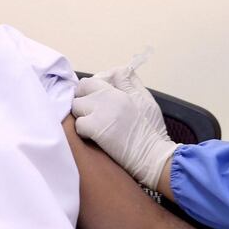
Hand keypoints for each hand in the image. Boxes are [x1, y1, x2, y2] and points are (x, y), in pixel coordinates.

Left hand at [72, 66, 178, 188]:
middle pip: (82, 87)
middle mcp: (109, 97)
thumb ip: (129, 84)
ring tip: (95, 124)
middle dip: (84, 98)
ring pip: (76, 106)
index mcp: (121, 90)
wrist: (152, 156)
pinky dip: (83, 131)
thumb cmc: (151, 131)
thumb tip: (116, 72)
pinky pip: (78, 124)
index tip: (96, 99)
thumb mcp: (146, 100)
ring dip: (82, 115)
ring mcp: (101, 111)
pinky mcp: (95, 128)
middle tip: (92, 112)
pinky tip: (94, 136)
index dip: (92, 89)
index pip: (96, 78)